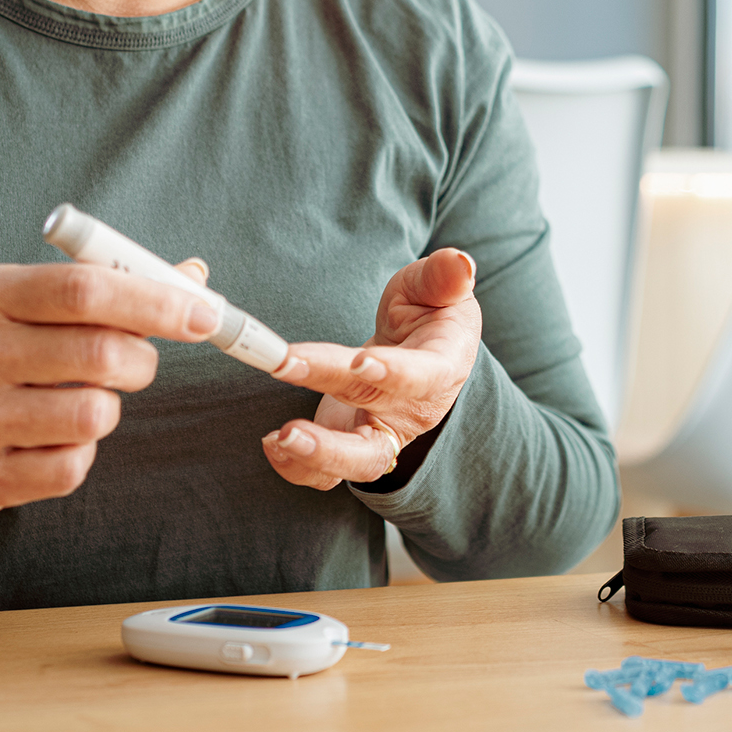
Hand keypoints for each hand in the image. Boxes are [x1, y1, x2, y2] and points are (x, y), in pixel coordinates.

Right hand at [0, 258, 217, 547]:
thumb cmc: (0, 341)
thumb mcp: (34, 296)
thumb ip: (113, 285)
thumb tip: (196, 280)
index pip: (85, 289)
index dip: (155, 300)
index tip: (205, 313)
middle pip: (99, 353)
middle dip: (143, 358)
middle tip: (138, 361)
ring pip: (94, 415)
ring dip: (111, 405)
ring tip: (85, 395)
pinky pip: (73, 467)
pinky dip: (83, 450)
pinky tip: (56, 433)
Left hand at [261, 248, 479, 490]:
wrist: (419, 344)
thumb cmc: (429, 311)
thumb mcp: (437, 286)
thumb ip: (444, 276)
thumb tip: (461, 261)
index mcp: (440, 367)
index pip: (421, 377)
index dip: (393, 373)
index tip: (358, 362)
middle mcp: (411, 411)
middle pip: (375, 437)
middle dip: (331, 441)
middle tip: (289, 429)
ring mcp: (381, 431)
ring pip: (353, 463)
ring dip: (313, 459)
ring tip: (275, 440)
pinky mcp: (352, 439)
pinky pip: (328, 470)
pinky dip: (298, 465)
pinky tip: (270, 442)